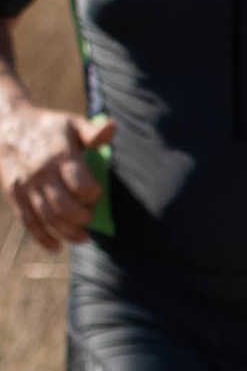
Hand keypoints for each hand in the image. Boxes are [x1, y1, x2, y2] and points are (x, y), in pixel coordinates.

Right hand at [1, 105, 110, 251]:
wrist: (6, 125)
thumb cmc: (49, 127)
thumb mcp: (72, 123)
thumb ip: (93, 132)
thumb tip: (112, 128)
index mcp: (59, 155)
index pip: (80, 185)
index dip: (93, 194)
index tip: (96, 194)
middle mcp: (41, 172)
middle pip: (64, 207)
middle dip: (82, 218)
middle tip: (90, 217)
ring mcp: (26, 185)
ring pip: (47, 218)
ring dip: (68, 233)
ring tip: (84, 238)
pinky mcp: (14, 194)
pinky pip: (28, 221)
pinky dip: (43, 238)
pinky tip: (57, 247)